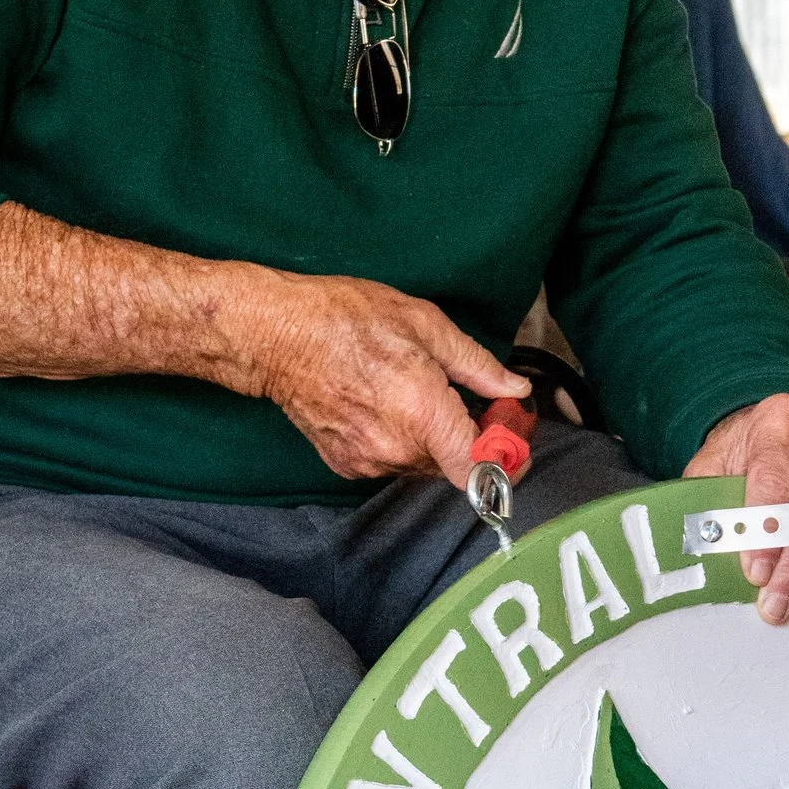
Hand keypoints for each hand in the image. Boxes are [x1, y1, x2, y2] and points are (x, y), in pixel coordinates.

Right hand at [235, 271, 527, 487]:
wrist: (275, 336)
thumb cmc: (344, 318)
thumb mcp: (424, 324)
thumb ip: (476, 366)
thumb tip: (513, 389)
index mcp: (423, 412)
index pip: (479, 470)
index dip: (504, 462)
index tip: (510, 441)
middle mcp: (397, 447)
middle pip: (455, 466)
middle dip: (467, 439)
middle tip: (466, 400)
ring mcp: (368, 461)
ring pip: (423, 466)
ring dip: (432, 441)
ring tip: (415, 394)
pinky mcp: (346, 465)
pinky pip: (391, 463)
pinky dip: (400, 442)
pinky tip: (385, 406)